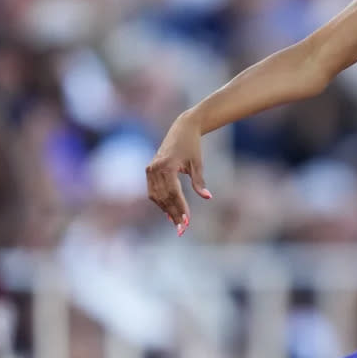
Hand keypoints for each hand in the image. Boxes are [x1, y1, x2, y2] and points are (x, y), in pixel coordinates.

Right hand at [146, 113, 211, 235]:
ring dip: (166, 210)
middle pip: (164, 197)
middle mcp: (155, 169)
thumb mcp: (198, 163)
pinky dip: (160, 202)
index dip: (180, 208)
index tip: (187, 221)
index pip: (174, 193)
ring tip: (176, 223)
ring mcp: (150, 169)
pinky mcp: (149, 170)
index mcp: (167, 167)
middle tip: (182, 228)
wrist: (182, 129)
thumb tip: (207, 197)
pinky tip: (168, 211)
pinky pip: (153, 190)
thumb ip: (199, 181)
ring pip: (156, 196)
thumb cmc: (192, 146)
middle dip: (174, 213)